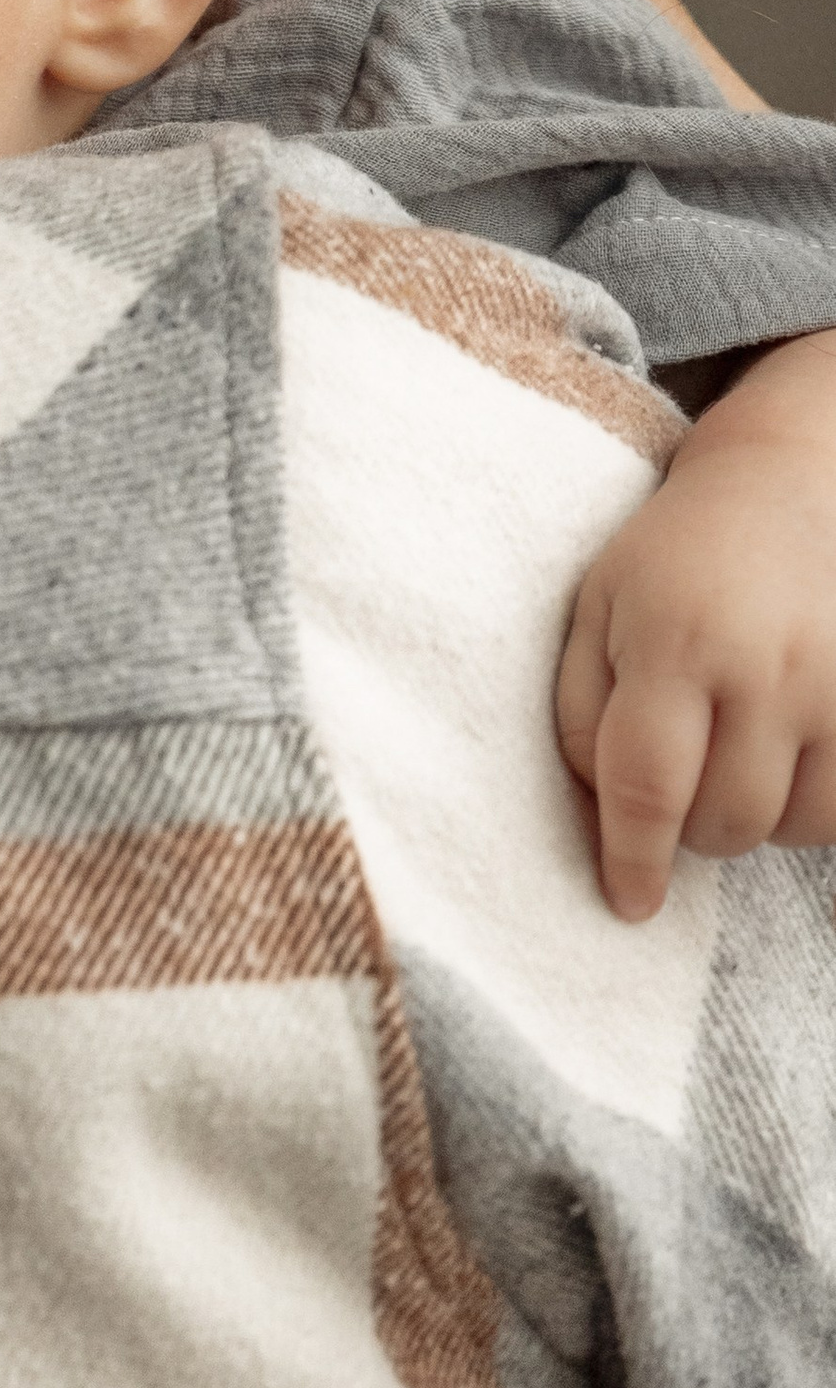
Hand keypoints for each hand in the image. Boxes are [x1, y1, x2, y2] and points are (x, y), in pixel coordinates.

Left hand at [556, 330, 835, 916]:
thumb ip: (579, 713)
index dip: (632, 859)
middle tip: (677, 780)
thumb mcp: (598, 608)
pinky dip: (806, 808)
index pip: (647, 785)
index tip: (626, 903)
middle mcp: (765, 668)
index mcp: (675, 640)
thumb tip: (596, 817)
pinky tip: (781, 757)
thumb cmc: (675, 555)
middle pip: (723, 821)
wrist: (792, 484)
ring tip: (730, 753)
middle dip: (687, 827)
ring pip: (789, 827)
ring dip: (750, 818)